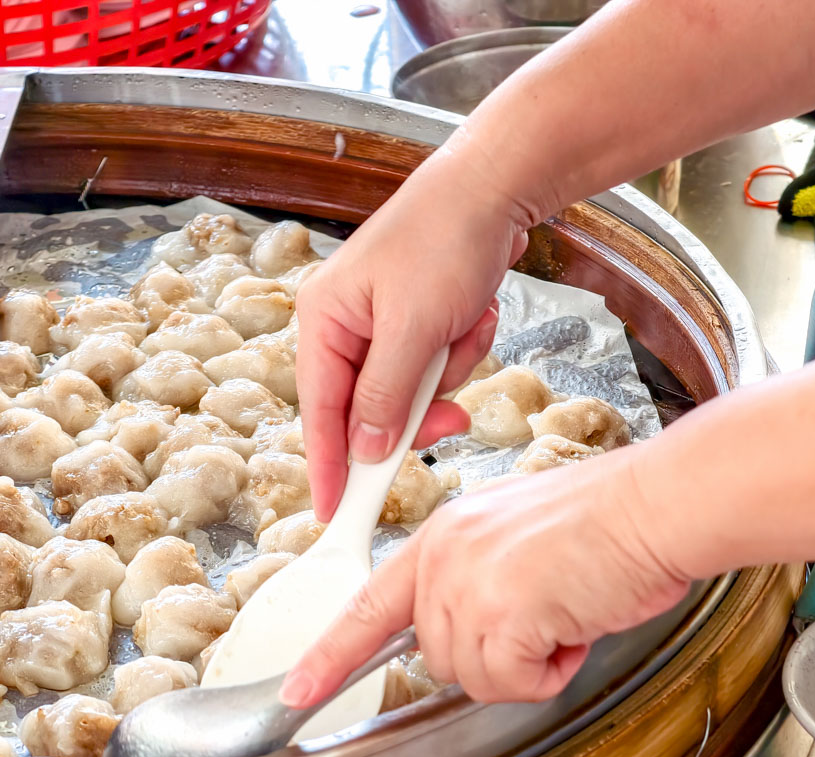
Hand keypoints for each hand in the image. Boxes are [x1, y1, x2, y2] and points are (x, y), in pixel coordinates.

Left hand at [279, 448, 690, 704]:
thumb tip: (478, 633)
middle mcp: (442, 558)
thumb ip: (475, 581)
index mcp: (441, 537)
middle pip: (438, 655)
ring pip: (474, 676)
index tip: (298, 689)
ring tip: (563, 612)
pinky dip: (549, 672)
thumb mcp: (514, 540)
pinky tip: (572, 626)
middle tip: (544, 613)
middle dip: (494, 653)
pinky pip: (512, 683)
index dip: (330, 653)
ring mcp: (466, 585)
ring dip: (526, 663)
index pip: (369, 604)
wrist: (654, 505)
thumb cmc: (605, 523)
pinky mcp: (500, 614)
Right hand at [296, 142, 535, 520]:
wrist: (495, 186)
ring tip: (466, 324)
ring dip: (448, 370)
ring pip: (410, 392)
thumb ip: (386, 396)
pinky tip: (473, 313)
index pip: (319, 412)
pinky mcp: (416, 323)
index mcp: (323, 321)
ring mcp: (380, 325)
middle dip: (417, 406)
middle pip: (369, 408)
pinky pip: (436, 367)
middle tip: (450, 416)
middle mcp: (344, 327)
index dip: (328, 467)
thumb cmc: (444, 239)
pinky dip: (461, 350)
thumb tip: (366, 451)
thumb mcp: (413, 327)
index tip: (334, 513)